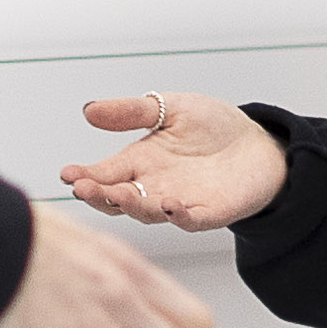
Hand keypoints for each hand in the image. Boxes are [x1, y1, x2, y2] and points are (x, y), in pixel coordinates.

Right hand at [62, 88, 286, 230]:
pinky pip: (190, 220)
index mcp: (138, 162)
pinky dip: (180, 216)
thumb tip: (88, 110)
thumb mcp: (170, 107)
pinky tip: (172, 206)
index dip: (83, 176)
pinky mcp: (208, 213)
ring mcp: (178, 202)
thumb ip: (133, 112)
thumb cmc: (213, 127)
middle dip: (99, 195)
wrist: (259, 146)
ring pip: (148, 212)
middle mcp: (153, 187)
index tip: (66, 173)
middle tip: (82, 189)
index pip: (103, 174)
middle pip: (118, 199)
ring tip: (119, 195)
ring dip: (133, 205)